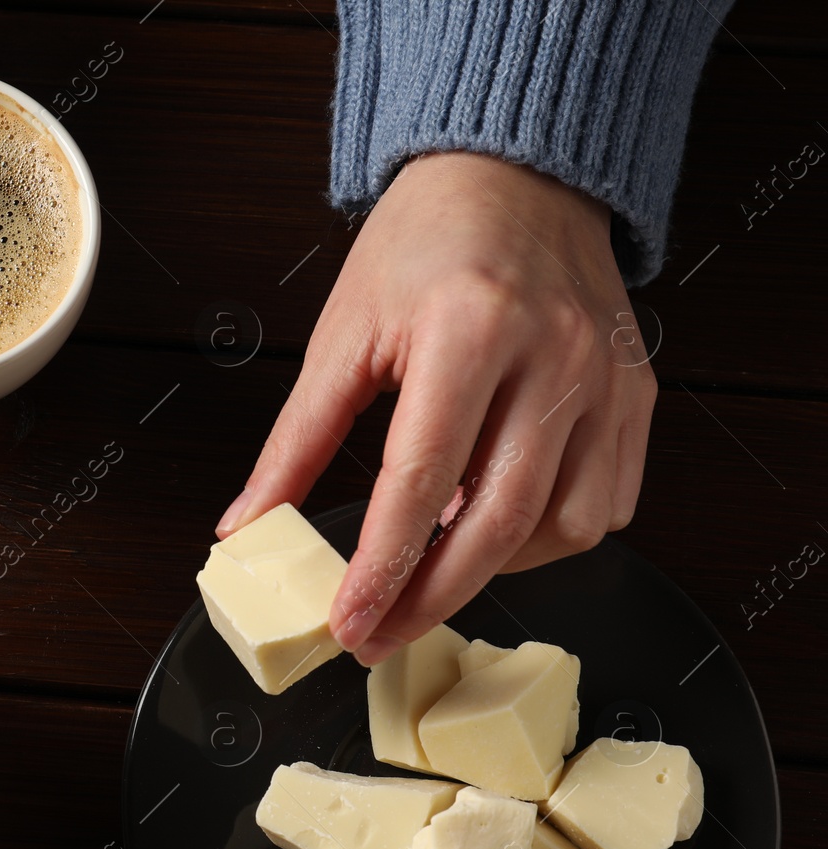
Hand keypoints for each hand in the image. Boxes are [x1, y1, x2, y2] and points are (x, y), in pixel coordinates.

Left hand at [217, 152, 655, 665]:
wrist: (513, 177)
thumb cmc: (422, 247)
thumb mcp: (341, 333)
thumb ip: (296, 439)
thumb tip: (249, 525)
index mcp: (467, 329)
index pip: (419, 482)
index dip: (381, 568)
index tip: (347, 625)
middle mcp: (553, 356)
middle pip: (498, 521)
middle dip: (432, 597)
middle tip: (380, 634)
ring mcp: (607, 378)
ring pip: (563, 527)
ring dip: (494, 569)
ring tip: (434, 565)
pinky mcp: (637, 394)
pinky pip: (607, 504)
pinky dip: (550, 539)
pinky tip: (496, 524)